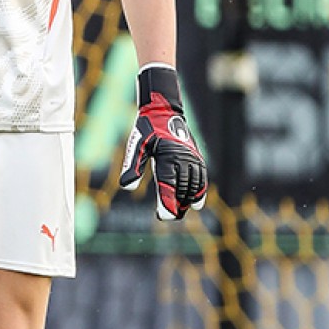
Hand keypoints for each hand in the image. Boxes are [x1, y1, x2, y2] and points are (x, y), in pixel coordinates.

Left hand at [118, 64, 207, 219]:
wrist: (164, 111)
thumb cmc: (147, 129)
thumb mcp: (137, 145)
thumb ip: (133, 165)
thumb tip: (126, 186)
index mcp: (167, 156)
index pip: (169, 185)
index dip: (167, 202)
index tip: (164, 216)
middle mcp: (183, 158)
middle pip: (182, 189)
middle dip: (176, 206)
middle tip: (167, 217)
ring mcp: (192, 158)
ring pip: (193, 186)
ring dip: (187, 201)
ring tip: (179, 211)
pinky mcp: (196, 157)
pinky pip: (202, 178)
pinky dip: (200, 191)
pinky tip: (196, 204)